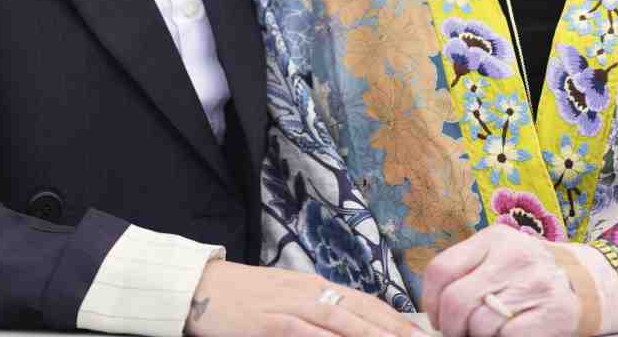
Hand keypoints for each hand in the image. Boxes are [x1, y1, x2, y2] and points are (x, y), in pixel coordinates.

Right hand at [186, 260, 422, 336]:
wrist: (200, 287)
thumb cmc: (244, 296)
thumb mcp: (286, 296)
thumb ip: (315, 308)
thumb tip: (348, 324)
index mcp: (314, 285)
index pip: (365, 301)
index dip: (393, 318)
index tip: (416, 333)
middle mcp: (308, 292)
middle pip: (361, 311)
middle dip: (392, 330)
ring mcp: (290, 307)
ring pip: (341, 322)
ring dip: (370, 335)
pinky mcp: (270, 323)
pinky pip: (306, 333)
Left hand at [423, 225, 581, 336]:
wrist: (587, 282)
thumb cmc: (531, 272)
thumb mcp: (500, 254)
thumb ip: (470, 269)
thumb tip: (437, 307)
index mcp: (494, 239)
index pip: (441, 269)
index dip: (431, 301)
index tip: (437, 317)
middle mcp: (513, 257)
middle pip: (456, 301)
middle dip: (451, 326)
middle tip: (458, 333)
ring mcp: (533, 285)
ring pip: (479, 324)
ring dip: (477, 335)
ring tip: (489, 331)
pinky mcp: (550, 313)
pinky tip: (508, 334)